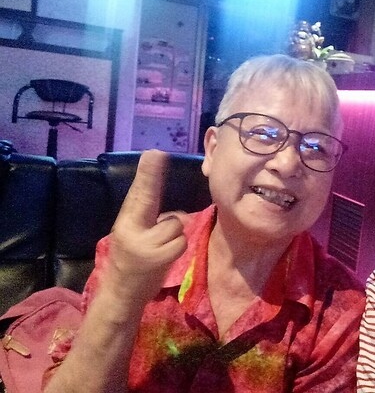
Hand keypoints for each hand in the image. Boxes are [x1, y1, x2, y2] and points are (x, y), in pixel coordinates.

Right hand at [104, 150, 187, 305]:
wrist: (121, 294)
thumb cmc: (132, 260)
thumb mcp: (133, 235)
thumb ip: (149, 220)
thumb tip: (178, 215)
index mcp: (126, 222)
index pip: (138, 194)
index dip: (147, 174)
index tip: (153, 153)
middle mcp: (131, 230)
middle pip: (150, 199)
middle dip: (152, 176)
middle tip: (156, 154)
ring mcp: (144, 244)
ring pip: (176, 223)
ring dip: (175, 234)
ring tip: (161, 246)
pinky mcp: (157, 258)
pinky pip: (180, 241)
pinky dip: (178, 246)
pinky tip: (164, 257)